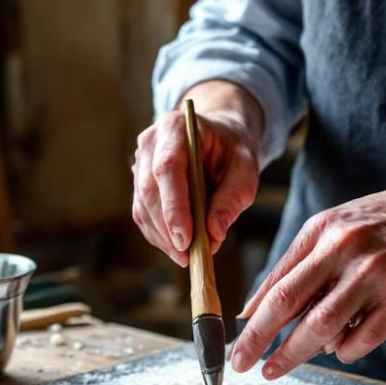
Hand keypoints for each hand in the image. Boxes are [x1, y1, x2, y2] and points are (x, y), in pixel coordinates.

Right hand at [131, 83, 262, 265]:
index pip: (167, 168)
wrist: (220, 137)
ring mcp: (140, 162)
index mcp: (176, 127)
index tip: (185, 239)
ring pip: (142, 206)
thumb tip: (214, 234)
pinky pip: (143, 214)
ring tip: (186, 256)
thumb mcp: (246, 168)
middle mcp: (150, 142)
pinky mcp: (139, 182)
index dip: (174, 206)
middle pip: (149, 190)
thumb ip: (233, 198)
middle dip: (167, 228)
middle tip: (187, 256)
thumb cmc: (232, 150)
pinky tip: (177, 248)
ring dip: (162, 236)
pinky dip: (159, 235)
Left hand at [230, 179, 385, 378]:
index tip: (235, 348)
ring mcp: (378, 276)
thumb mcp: (331, 229)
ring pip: (325, 327)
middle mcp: (347, 250)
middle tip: (244, 366)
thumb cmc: (380, 226)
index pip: (277, 284)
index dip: (252, 322)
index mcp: (323, 232)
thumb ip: (292, 267)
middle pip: (292, 305)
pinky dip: (343, 351)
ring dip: (297, 353)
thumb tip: (251, 312)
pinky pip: (363, 340)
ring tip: (280, 366)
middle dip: (262, 342)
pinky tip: (338, 349)